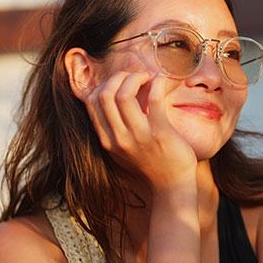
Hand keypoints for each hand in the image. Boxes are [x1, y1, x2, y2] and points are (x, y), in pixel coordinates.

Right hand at [85, 71, 196, 191]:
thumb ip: (116, 127)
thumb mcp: (124, 148)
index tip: (120, 82)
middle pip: (104, 94)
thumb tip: (118, 95)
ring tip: (147, 77)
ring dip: (135, 77)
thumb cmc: (152, 163)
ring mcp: (138, 136)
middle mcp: (118, 138)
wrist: (172, 186)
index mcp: (107, 140)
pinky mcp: (160, 133)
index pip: (91, 102)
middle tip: (135, 76)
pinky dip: (156, 84)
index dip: (104, 84)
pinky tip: (160, 82)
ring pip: (124, 94)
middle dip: (119, 77)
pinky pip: (154, 99)